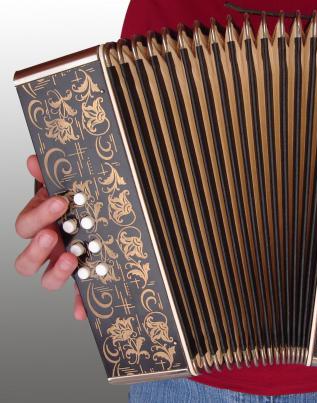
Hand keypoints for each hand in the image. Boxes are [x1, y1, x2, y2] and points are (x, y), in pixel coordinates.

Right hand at [15, 155, 86, 319]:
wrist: (97, 212)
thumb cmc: (78, 202)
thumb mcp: (66, 186)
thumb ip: (50, 175)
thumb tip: (35, 160)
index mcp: (40, 226)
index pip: (26, 226)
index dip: (38, 216)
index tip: (58, 201)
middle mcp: (47, 249)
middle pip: (26, 261)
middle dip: (37, 250)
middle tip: (53, 235)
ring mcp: (63, 264)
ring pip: (47, 280)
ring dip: (55, 274)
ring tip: (71, 260)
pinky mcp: (82, 277)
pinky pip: (77, 294)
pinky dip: (79, 303)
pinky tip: (83, 309)